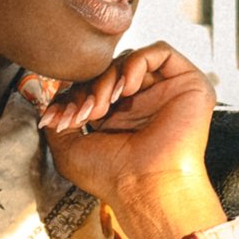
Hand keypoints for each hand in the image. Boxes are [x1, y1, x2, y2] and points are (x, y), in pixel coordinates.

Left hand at [23, 44, 216, 238]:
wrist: (144, 187)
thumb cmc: (111, 177)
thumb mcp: (68, 150)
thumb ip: (58, 120)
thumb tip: (50, 104)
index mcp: (121, 117)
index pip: (93, 84)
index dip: (74, 93)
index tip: (62, 117)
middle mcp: (145, 103)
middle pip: (110, 69)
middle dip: (89, 86)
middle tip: (84, 113)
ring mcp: (166, 92)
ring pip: (131, 59)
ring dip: (108, 77)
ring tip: (104, 106)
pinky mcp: (188, 84)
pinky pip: (160, 51)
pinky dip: (136, 62)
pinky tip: (126, 89)